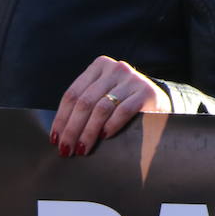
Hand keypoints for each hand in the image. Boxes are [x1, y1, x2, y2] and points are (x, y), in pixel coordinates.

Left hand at [50, 55, 170, 155]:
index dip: (61, 118)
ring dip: (88, 132)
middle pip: (85, 102)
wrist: (159, 102)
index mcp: (100, 66)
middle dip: (73, 129)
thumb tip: (60, 132)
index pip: (72, 94)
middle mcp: (115, 68)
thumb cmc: (124, 102)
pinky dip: (110, 126)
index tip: (56, 139)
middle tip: (67, 149)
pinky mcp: (146, 92)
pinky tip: (104, 137)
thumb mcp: (104, 94)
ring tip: (83, 148)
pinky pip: (123, 111)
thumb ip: (86, 103)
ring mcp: (132, 79)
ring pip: (101, 108)